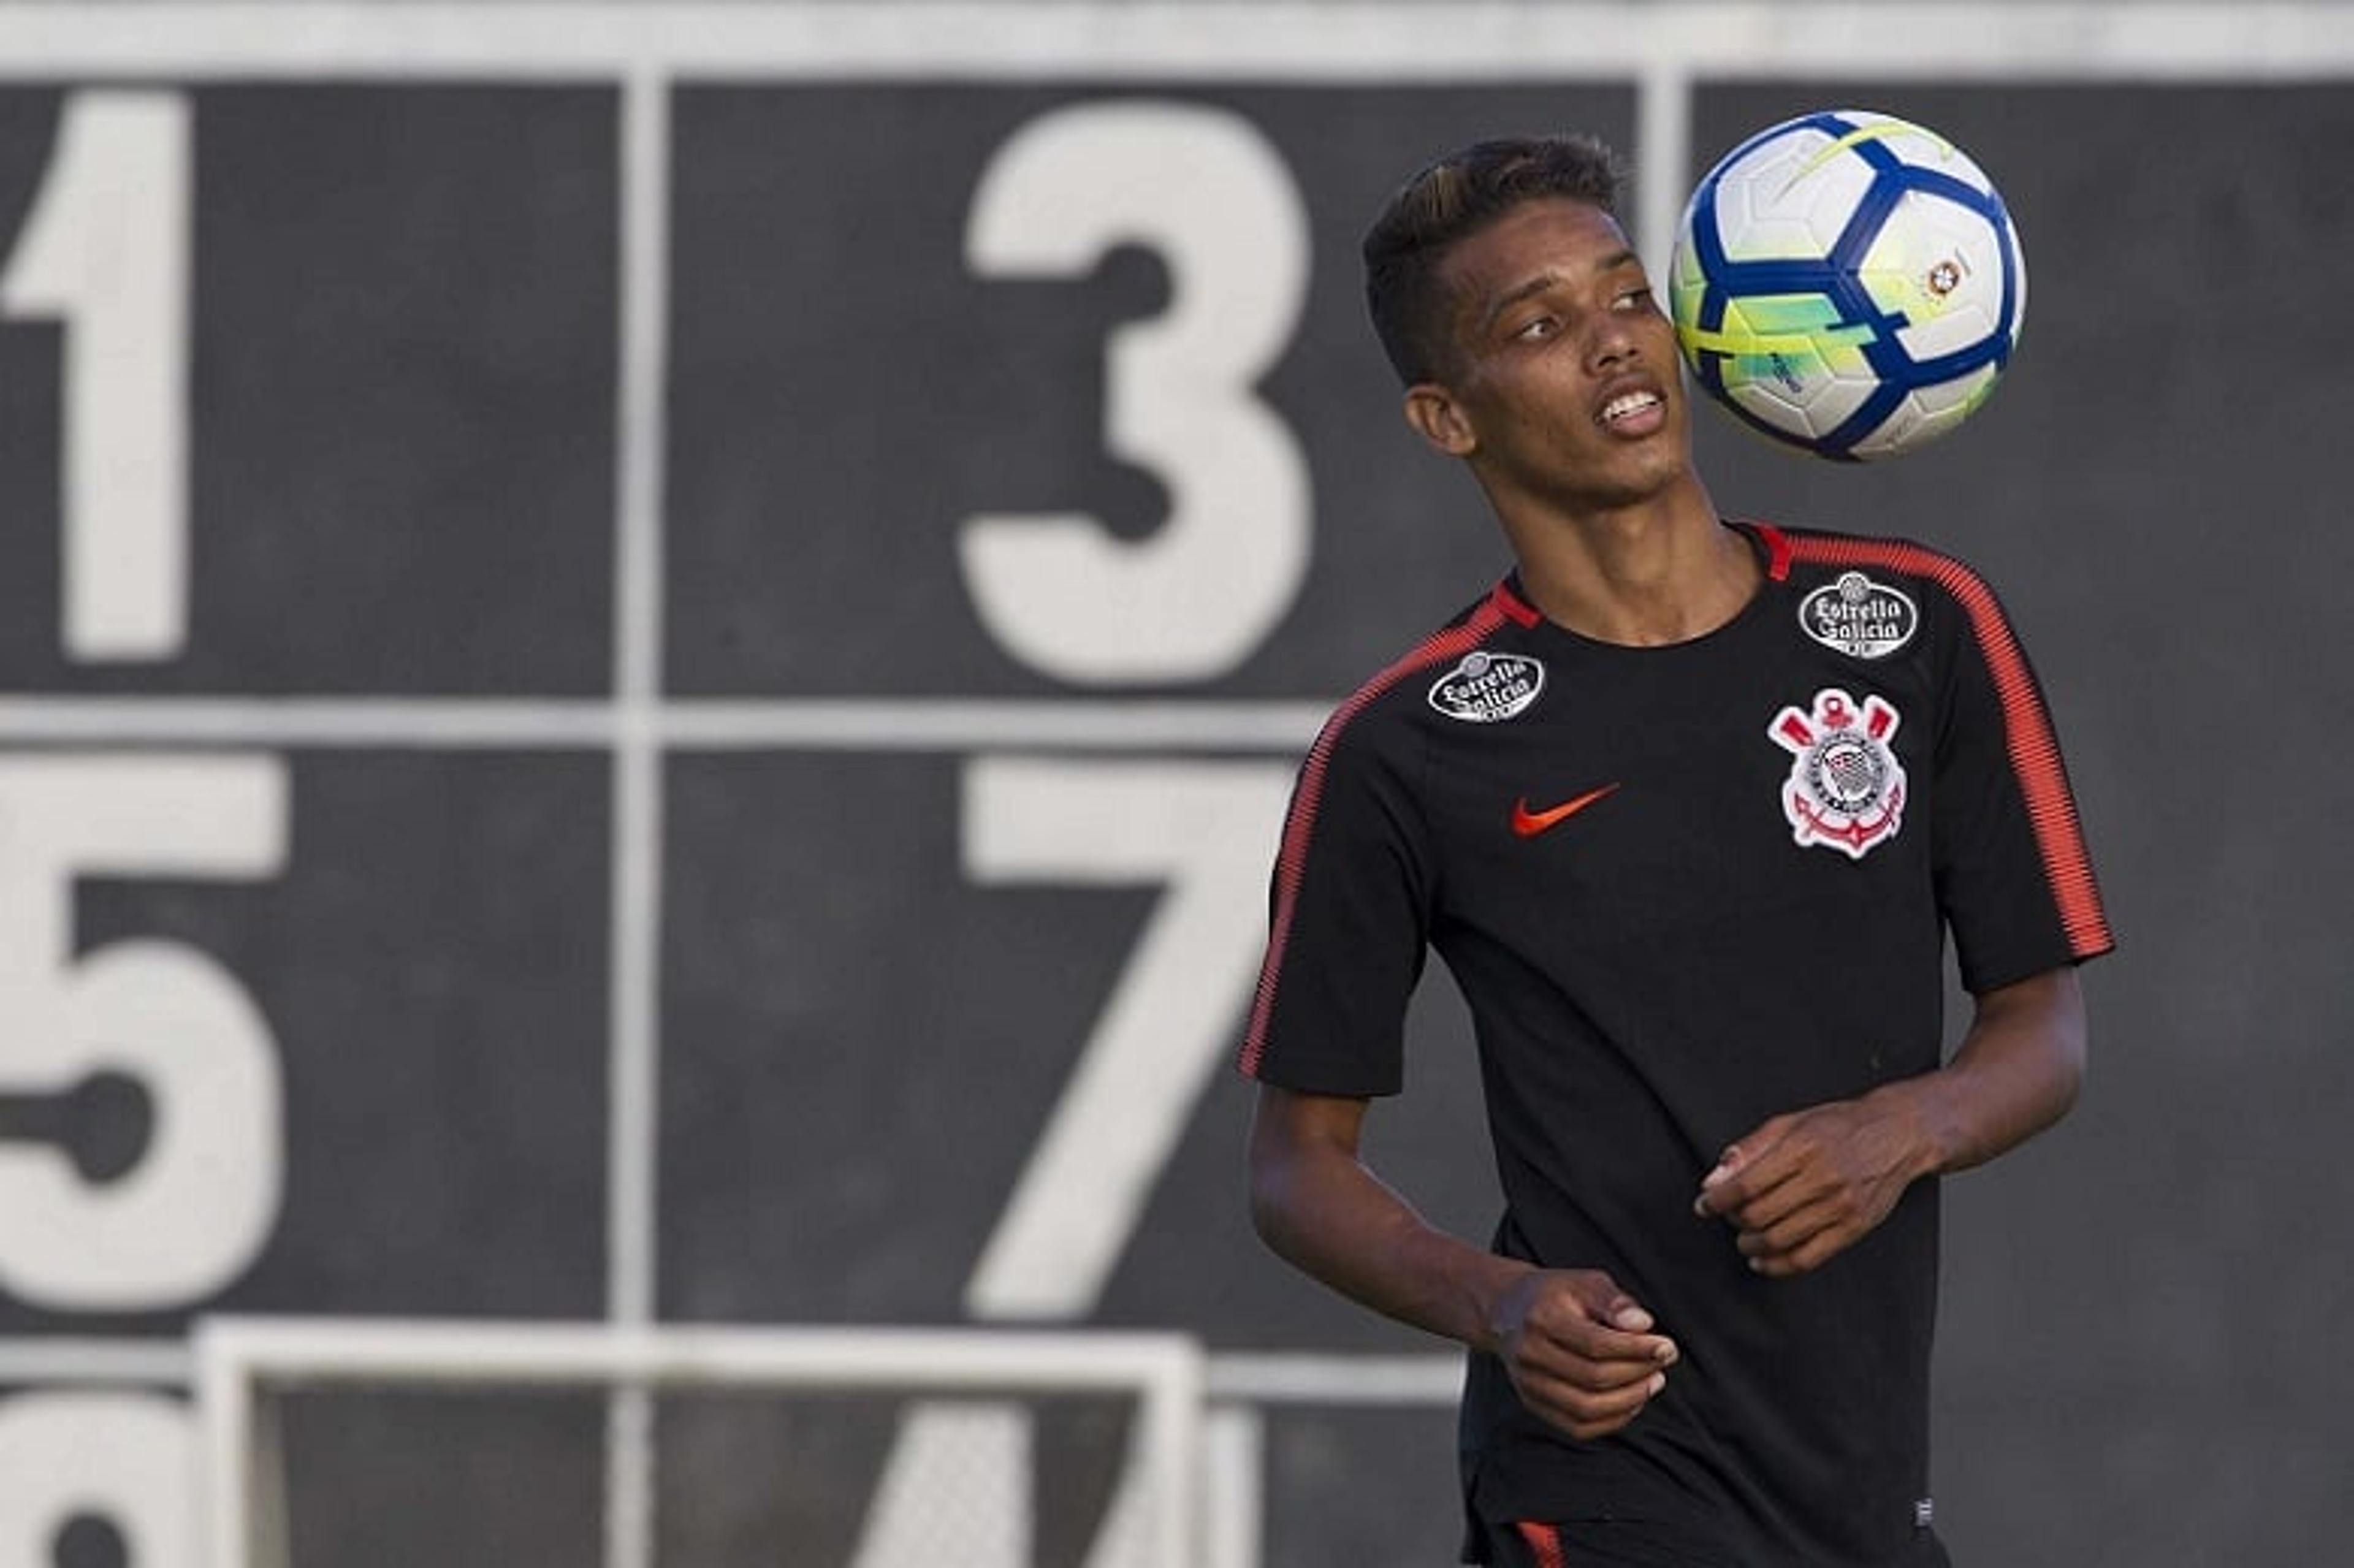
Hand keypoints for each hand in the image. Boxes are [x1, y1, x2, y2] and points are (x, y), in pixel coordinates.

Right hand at [1487, 1268, 1677, 1440]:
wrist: (1508, 1312)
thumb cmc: (1555, 1294)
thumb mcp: (1585, 1282)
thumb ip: (1615, 1301)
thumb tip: (1643, 1326)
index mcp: (1541, 1318)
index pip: (1596, 1344)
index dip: (1637, 1349)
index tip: (1667, 1346)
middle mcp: (1529, 1354)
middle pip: (1593, 1378)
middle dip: (1638, 1373)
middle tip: (1663, 1362)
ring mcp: (1528, 1383)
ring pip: (1586, 1408)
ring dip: (1630, 1400)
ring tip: (1653, 1382)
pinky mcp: (1532, 1403)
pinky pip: (1578, 1427)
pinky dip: (1612, 1420)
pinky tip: (1632, 1401)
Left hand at [1692, 1093, 1931, 1276]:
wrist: (1898, 1135)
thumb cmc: (1841, 1126)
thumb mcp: (1790, 1123)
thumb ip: (1750, 1150)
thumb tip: (1715, 1179)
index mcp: (1803, 1148)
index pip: (1747, 1184)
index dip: (1718, 1200)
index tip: (1705, 1204)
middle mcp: (1823, 1179)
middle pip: (1760, 1215)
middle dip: (1733, 1221)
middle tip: (1727, 1218)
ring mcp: (1841, 1207)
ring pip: (1780, 1240)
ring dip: (1751, 1246)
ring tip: (1743, 1239)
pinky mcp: (1854, 1228)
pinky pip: (1808, 1258)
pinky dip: (1779, 1266)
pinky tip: (1764, 1261)